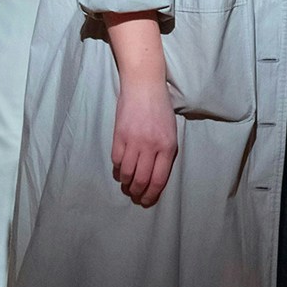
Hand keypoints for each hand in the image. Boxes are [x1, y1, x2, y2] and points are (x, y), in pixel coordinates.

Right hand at [112, 78, 176, 206]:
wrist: (144, 85)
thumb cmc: (160, 108)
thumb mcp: (170, 131)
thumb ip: (164, 153)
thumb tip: (154, 176)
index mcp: (168, 147)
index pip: (158, 180)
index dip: (151, 195)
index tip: (146, 201)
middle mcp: (151, 146)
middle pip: (141, 180)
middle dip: (137, 193)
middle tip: (135, 196)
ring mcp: (133, 141)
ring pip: (126, 173)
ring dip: (125, 183)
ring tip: (127, 185)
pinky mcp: (119, 135)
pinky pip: (116, 160)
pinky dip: (117, 170)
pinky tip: (120, 171)